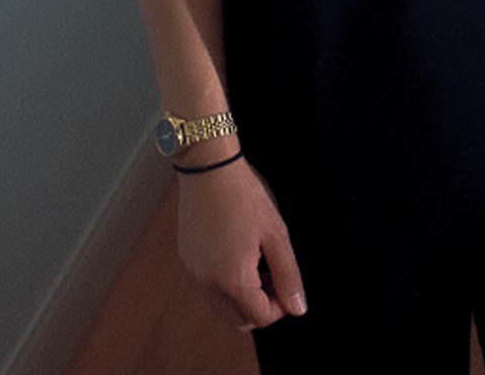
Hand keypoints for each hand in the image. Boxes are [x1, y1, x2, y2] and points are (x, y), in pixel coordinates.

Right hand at [176, 156, 306, 330]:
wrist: (208, 166)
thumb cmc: (243, 194)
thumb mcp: (275, 233)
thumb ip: (288, 274)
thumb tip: (297, 307)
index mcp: (233, 280)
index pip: (261, 318)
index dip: (280, 305)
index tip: (285, 279)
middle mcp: (208, 283)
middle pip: (239, 319)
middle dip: (260, 304)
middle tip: (271, 271)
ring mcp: (194, 272)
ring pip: (222, 306)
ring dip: (242, 296)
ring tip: (254, 259)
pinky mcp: (187, 259)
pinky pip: (208, 287)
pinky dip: (224, 282)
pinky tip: (235, 250)